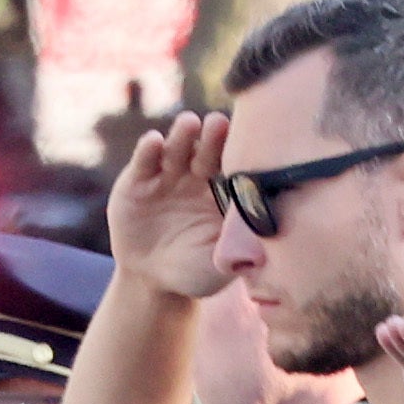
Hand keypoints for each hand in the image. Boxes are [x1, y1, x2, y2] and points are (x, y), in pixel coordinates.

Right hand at [106, 111, 234, 300]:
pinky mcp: (138, 178)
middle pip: (208, 149)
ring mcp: (168, 173)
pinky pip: (144, 159)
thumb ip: (236, 252)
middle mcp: (198, 175)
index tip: (249, 145)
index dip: (240, 154)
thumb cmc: (193, 272)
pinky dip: (148, 149)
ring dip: (183, 134)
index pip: (234, 166)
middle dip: (213, 136)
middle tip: (219, 123)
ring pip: (177, 147)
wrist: (150, 279)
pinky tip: (152, 141)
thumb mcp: (217, 267)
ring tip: (188, 123)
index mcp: (223, 191)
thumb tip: (265, 243)